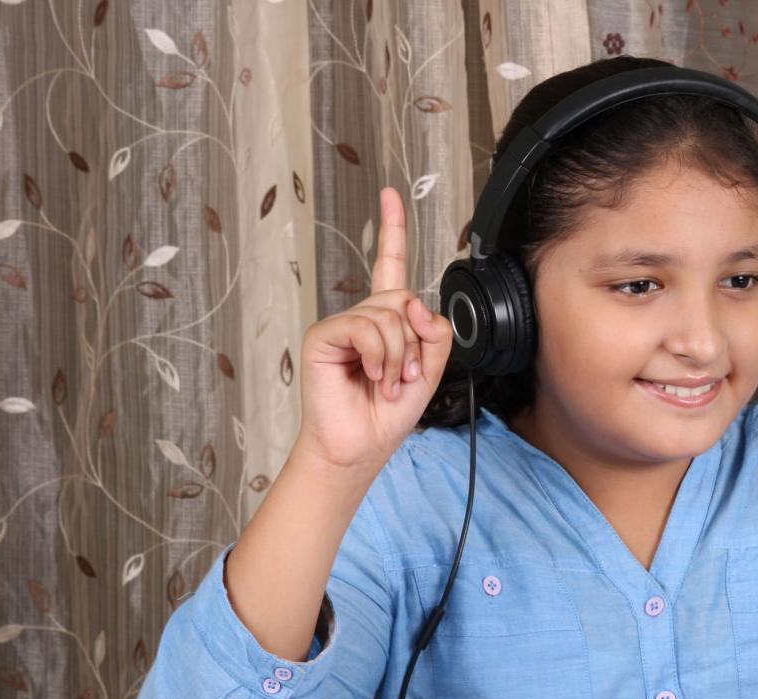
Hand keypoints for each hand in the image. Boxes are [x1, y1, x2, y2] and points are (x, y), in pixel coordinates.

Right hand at [294, 186, 453, 472]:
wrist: (360, 444)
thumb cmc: (387, 412)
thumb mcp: (429, 371)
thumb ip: (434, 334)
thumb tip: (415, 302)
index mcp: (387, 320)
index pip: (390, 266)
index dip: (392, 230)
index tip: (391, 194)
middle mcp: (363, 317)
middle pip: (403, 299)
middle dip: (414, 342)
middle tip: (403, 375)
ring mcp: (342, 324)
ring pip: (388, 315)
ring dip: (398, 356)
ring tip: (386, 382)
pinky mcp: (324, 335)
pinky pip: (364, 328)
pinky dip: (377, 356)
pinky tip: (369, 377)